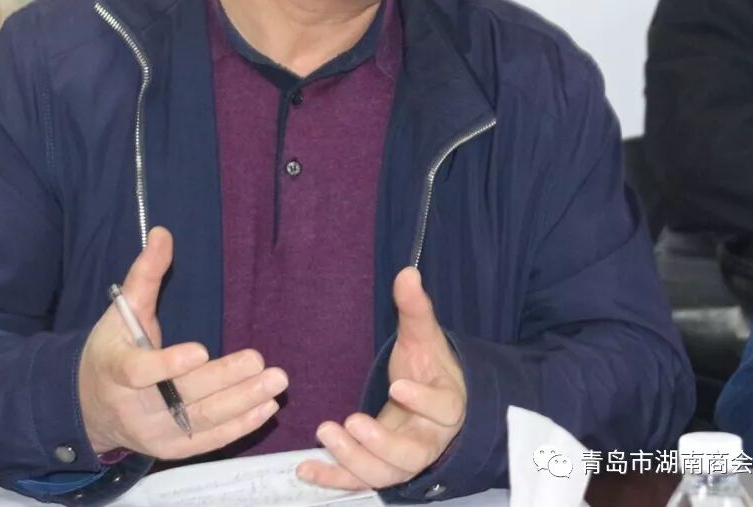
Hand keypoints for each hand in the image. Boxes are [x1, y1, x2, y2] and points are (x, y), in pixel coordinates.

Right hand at [78, 227, 287, 459]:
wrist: (90, 407)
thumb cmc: (112, 350)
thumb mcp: (122, 312)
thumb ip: (145, 274)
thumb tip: (163, 233)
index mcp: (116, 370)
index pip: (140, 371)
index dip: (169, 364)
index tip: (201, 351)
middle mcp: (134, 408)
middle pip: (183, 396)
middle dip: (225, 379)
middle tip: (260, 360)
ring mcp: (154, 434)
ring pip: (202, 420)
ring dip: (242, 402)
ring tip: (275, 382)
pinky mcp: (171, 449)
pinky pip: (208, 440)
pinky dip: (239, 426)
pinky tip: (266, 408)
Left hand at [297, 267, 464, 489]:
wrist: (431, 396)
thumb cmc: (429, 365)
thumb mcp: (423, 335)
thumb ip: (415, 307)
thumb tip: (408, 272)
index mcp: (446, 404)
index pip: (443, 408)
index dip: (423, 400)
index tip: (397, 384)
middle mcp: (429, 438)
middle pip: (413, 454)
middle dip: (382, 444)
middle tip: (351, 422)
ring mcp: (405, 458)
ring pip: (386, 473)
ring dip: (354, 461)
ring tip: (325, 433)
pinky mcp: (381, 467)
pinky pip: (360, 481)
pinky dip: (334, 479)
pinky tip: (305, 469)